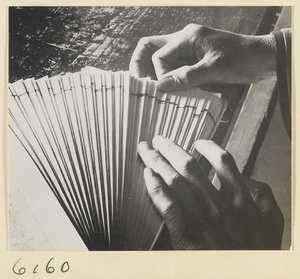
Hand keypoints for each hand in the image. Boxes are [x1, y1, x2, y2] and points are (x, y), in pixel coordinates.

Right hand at [130, 24, 276, 91]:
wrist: (262, 59)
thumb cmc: (242, 59)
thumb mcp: (214, 69)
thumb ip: (187, 76)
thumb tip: (160, 86)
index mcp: (187, 37)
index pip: (158, 55)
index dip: (159, 75)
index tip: (167, 90)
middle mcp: (183, 41)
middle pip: (151, 49)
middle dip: (142, 67)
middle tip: (139, 86)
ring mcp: (188, 51)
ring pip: (161, 61)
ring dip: (156, 76)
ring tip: (154, 92)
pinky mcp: (193, 61)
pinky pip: (174, 69)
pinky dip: (170, 80)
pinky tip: (171, 92)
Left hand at [138, 136, 283, 249]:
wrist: (239, 278)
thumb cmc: (254, 254)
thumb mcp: (272, 224)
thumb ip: (265, 198)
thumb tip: (250, 178)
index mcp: (240, 200)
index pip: (222, 161)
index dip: (207, 146)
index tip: (197, 142)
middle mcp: (218, 205)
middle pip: (189, 166)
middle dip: (170, 148)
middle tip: (158, 139)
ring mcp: (200, 221)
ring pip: (174, 182)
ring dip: (157, 162)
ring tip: (145, 150)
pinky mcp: (185, 237)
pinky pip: (168, 208)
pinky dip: (156, 189)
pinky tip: (147, 176)